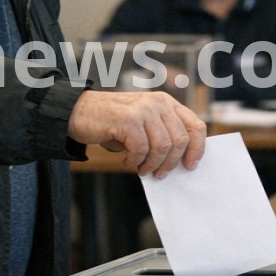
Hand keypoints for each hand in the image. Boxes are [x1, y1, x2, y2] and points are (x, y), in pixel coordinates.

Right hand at [69, 90, 205, 177]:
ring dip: (152, 164)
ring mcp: (143, 109)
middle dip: (171, 162)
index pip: (195, 125)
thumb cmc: (111, 121)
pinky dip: (134, 161)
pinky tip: (126, 161)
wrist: (78, 111)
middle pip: (180, 140)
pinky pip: (141, 149)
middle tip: (159, 173)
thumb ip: (162, 133)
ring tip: (141, 169)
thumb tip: (180, 159)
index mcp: (165, 102)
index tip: (189, 165)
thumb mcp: (143, 122)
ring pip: (162, 147)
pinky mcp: (128, 120)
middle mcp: (157, 102)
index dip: (197, 148)